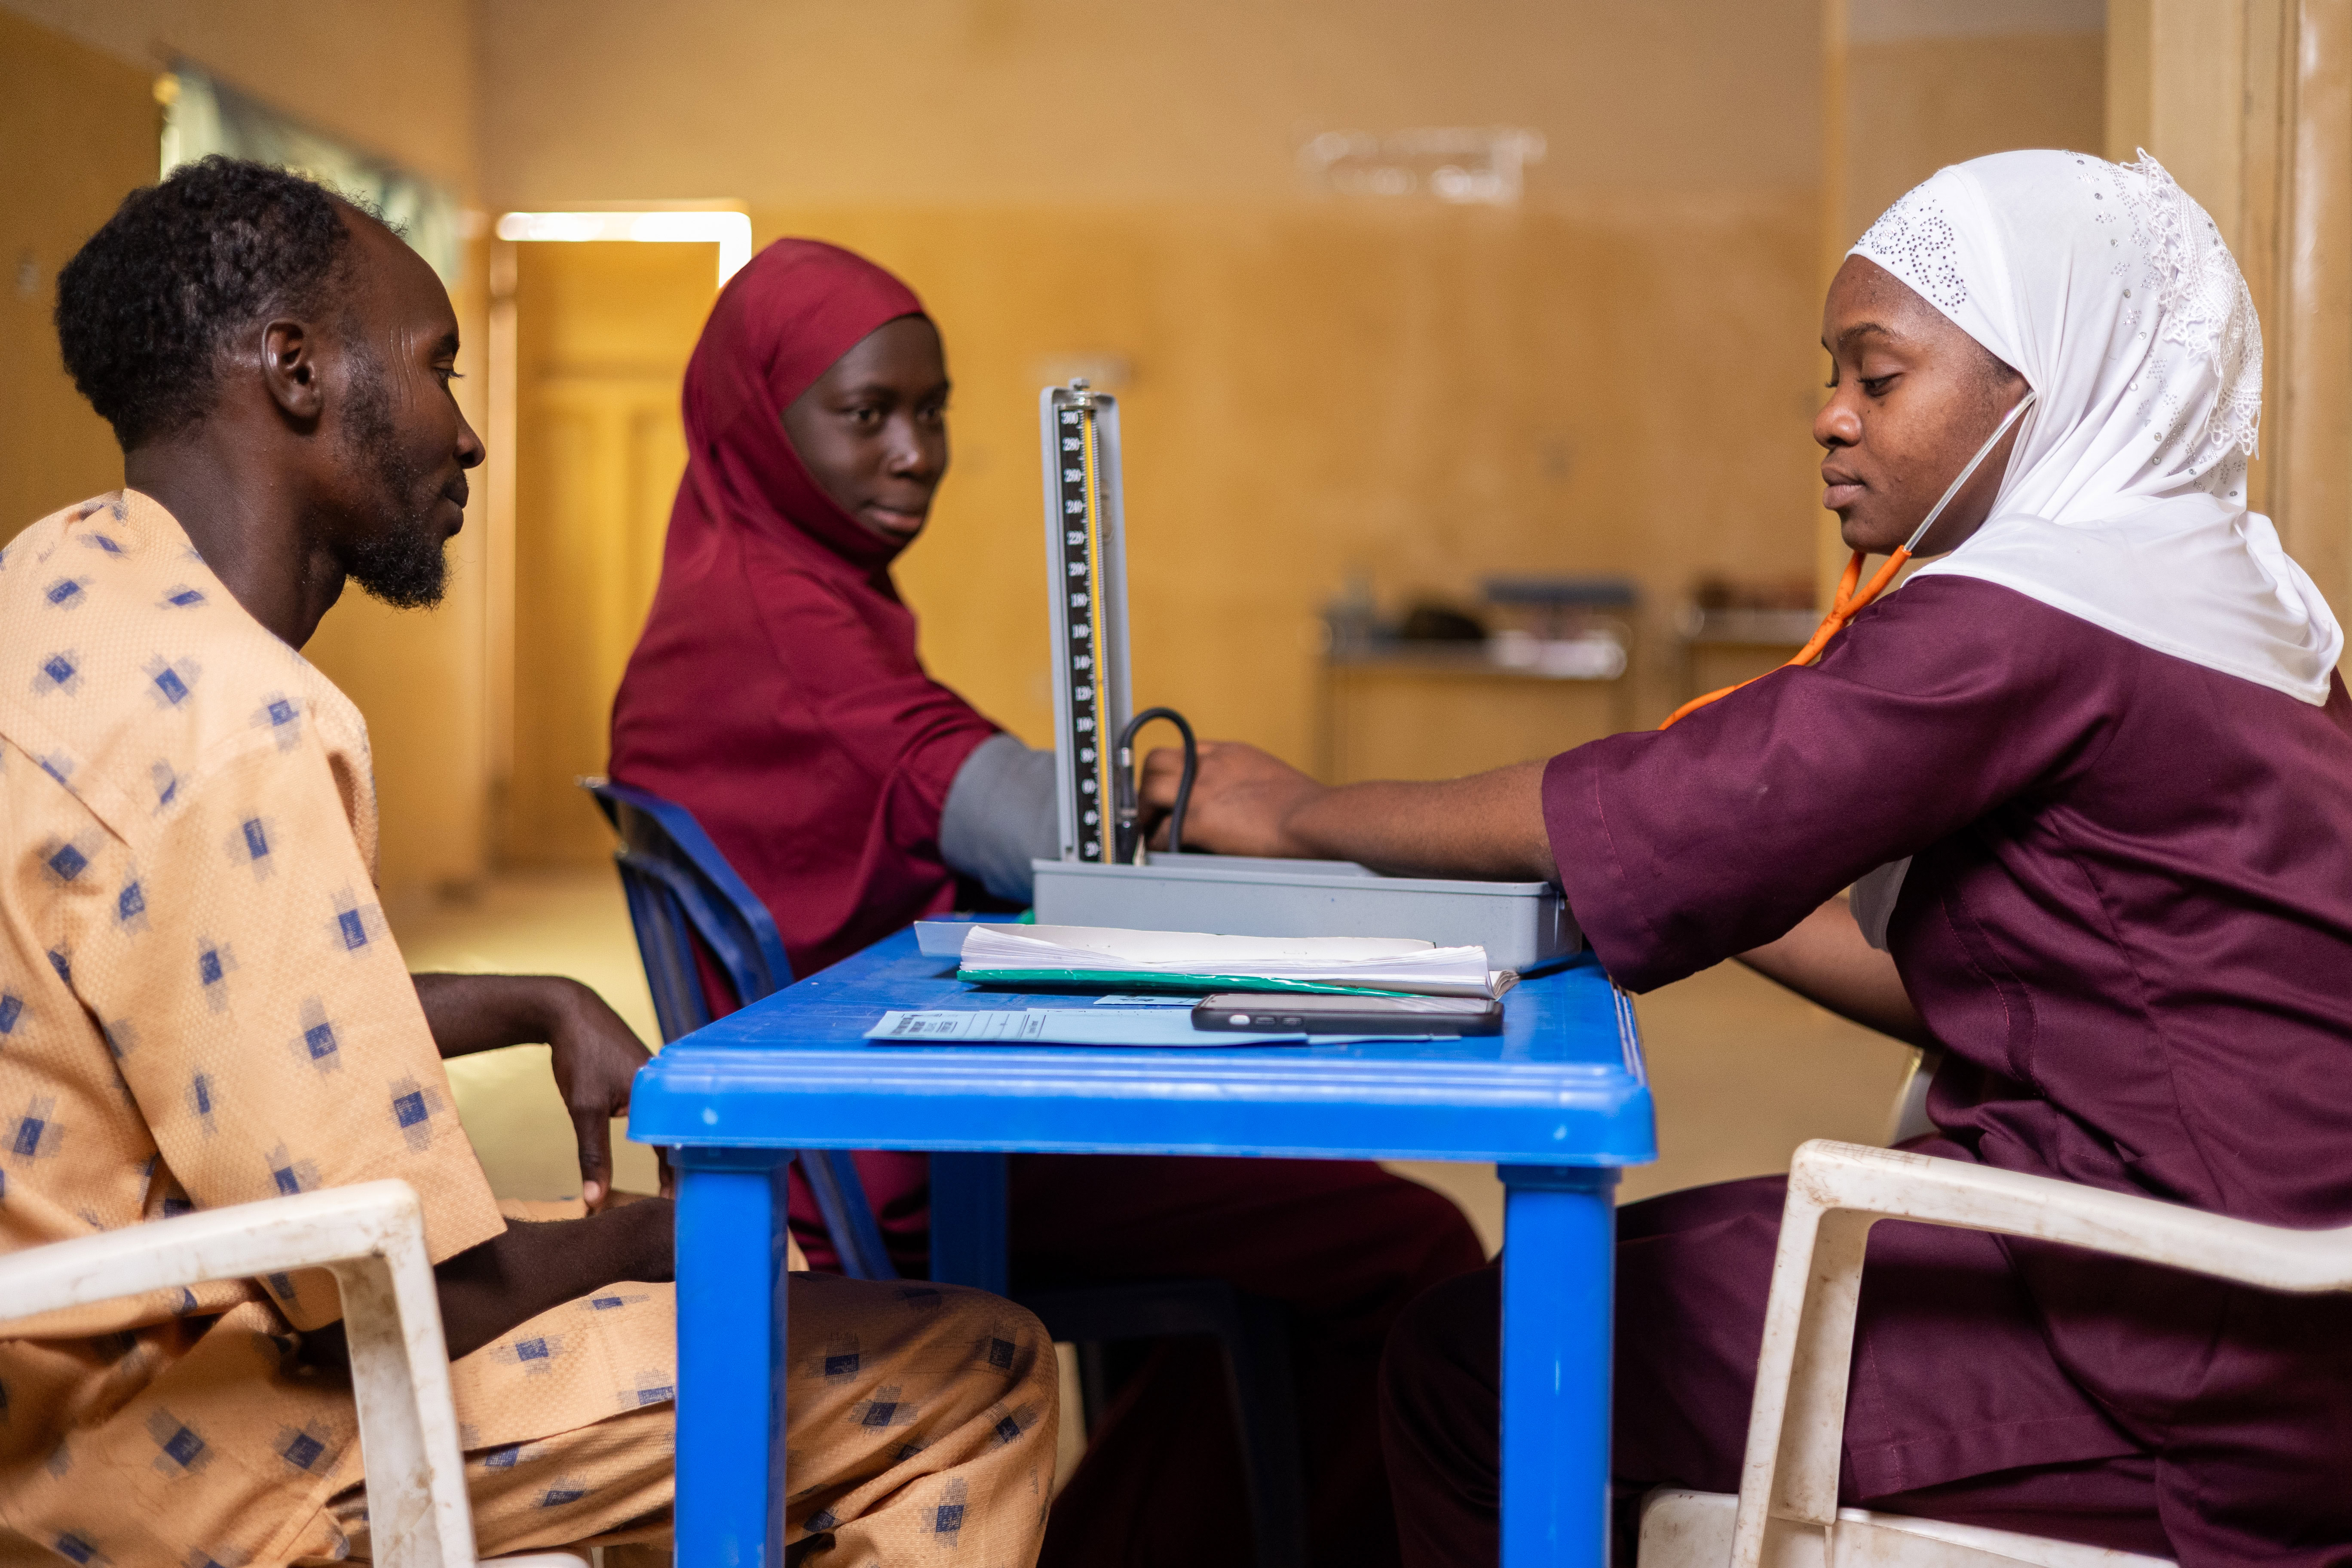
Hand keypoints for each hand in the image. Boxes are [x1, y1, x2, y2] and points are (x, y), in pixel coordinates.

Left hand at [413, 974, 665, 1210]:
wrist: (569, 1010)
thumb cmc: (579, 1054)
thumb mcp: (583, 1108)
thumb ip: (593, 1155)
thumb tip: (595, 1200)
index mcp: (661, 1092)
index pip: (676, 1148)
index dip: (676, 1181)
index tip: (674, 1210)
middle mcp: (669, 1086)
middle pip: (680, 1138)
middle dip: (679, 1172)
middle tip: (674, 1206)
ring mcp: (660, 1081)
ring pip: (672, 1124)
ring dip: (670, 1153)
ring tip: (671, 1186)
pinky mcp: (649, 1078)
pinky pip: (663, 1112)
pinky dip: (661, 1134)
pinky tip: (661, 1150)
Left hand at [1140, 740, 1327, 857]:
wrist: (1317, 819)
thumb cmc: (1309, 808)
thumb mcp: (1273, 777)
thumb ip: (1250, 782)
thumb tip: (1244, 802)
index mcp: (1231, 753)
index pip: (1186, 750)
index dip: (1173, 771)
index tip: (1170, 786)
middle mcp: (1211, 765)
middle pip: (1157, 761)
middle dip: (1147, 784)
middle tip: (1148, 808)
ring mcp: (1202, 790)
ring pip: (1150, 790)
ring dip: (1144, 812)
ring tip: (1148, 831)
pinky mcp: (1199, 819)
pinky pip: (1160, 831)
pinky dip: (1157, 843)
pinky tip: (1163, 853)